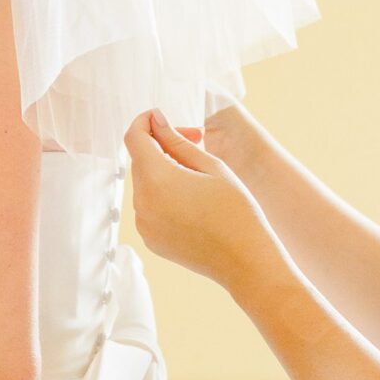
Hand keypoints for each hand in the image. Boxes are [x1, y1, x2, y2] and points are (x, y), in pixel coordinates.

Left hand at [125, 107, 278, 288]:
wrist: (245, 260)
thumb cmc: (235, 209)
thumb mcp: (210, 166)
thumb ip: (177, 141)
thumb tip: (155, 120)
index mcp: (156, 179)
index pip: (134, 137)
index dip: (146, 121)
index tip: (165, 119)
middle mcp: (142, 202)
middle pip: (141, 160)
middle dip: (163, 145)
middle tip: (197, 142)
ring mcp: (144, 224)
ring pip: (145, 183)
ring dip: (164, 171)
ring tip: (199, 176)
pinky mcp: (151, 239)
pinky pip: (150, 206)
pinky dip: (164, 195)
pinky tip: (194, 201)